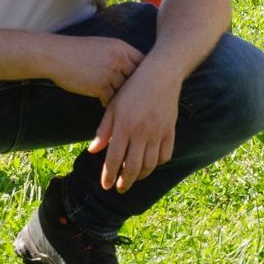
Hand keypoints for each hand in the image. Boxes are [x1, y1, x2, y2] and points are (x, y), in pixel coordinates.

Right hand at [47, 35, 143, 105]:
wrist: (56, 55)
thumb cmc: (78, 51)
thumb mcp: (103, 46)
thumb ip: (120, 55)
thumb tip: (134, 68)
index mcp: (122, 48)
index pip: (143, 63)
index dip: (144, 74)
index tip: (143, 83)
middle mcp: (120, 59)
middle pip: (137, 79)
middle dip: (135, 90)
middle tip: (135, 99)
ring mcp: (111, 73)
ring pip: (124, 91)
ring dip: (120, 98)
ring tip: (119, 104)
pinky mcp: (101, 86)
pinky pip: (111, 100)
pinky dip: (107, 102)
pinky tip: (103, 102)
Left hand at [88, 61, 181, 192]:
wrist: (161, 74)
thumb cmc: (133, 88)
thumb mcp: (113, 106)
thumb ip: (104, 130)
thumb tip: (93, 150)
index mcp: (124, 126)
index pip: (115, 159)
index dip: (109, 175)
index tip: (106, 185)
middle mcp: (142, 132)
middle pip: (134, 167)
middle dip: (126, 182)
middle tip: (120, 188)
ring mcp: (158, 132)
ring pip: (150, 164)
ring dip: (141, 175)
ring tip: (134, 177)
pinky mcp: (170, 130)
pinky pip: (165, 155)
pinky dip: (158, 163)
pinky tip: (151, 163)